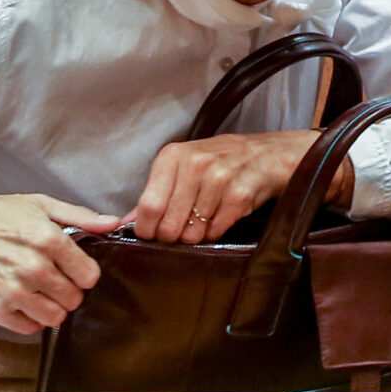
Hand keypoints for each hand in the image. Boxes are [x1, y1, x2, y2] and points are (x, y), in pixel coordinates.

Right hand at [0, 180, 122, 335]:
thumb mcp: (39, 204)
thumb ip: (80, 216)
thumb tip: (113, 224)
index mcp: (49, 239)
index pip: (90, 276)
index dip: (83, 273)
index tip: (72, 269)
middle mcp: (34, 267)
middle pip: (74, 299)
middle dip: (68, 291)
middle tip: (53, 279)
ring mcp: (14, 291)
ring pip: (56, 317)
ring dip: (51, 307)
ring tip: (38, 291)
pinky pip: (29, 328)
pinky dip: (30, 319)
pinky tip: (22, 301)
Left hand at [128, 130, 355, 243]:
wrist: (269, 155)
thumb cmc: (219, 162)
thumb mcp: (183, 169)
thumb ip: (153, 196)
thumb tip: (121, 224)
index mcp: (173, 156)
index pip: (148, 207)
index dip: (148, 229)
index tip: (154, 234)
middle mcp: (195, 163)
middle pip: (168, 225)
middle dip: (172, 236)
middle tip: (182, 229)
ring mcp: (219, 178)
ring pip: (192, 232)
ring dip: (196, 235)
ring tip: (206, 218)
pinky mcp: (240, 196)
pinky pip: (215, 232)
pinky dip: (215, 232)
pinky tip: (222, 216)